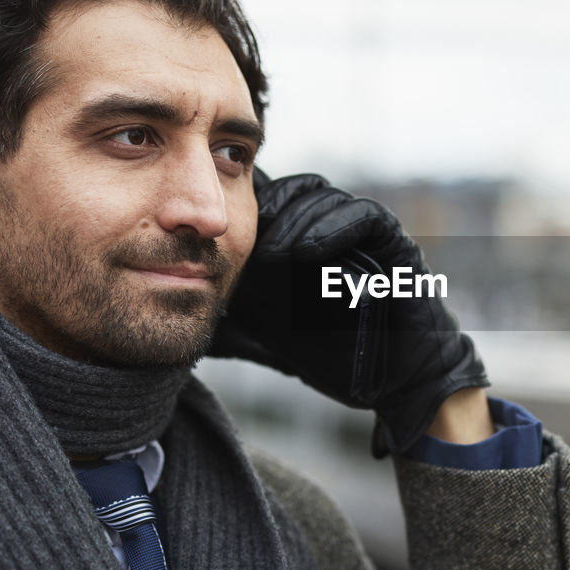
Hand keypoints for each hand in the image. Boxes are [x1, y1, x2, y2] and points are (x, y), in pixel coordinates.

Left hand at [209, 169, 489, 454]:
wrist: (391, 381)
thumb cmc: (332, 357)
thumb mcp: (264, 338)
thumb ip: (228, 328)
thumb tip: (176, 333)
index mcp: (297, 241)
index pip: (268, 196)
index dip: (241, 204)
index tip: (214, 233)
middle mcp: (329, 228)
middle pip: (292, 188)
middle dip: (264, 207)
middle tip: (241, 238)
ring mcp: (363, 233)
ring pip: (324, 196)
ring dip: (295, 220)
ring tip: (272, 253)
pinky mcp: (393, 242)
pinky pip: (366, 215)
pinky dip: (335, 225)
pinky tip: (308, 252)